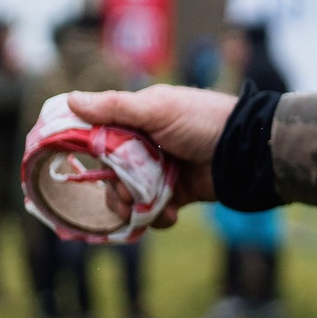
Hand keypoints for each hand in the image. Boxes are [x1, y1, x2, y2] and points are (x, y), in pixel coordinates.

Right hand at [63, 87, 236, 227]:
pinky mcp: (176, 193)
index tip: (79, 166)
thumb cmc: (202, 121)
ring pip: (129, 195)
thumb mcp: (157, 108)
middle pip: (111, 172)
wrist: (247, 152)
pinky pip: (154, 211)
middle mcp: (145, 145)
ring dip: (131, 206)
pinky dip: (158, 217)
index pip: (99, 137)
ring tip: (143, 209)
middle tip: (125, 193)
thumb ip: (114, 107)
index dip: (88, 152)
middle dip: (114, 187)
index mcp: (137, 119)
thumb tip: (70, 100)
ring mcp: (160, 171)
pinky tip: (170, 215)